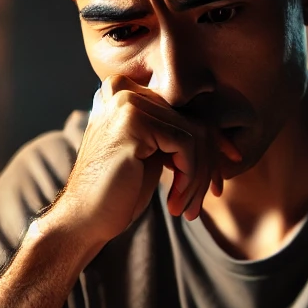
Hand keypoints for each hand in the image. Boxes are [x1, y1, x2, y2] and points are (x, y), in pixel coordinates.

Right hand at [48, 76, 241, 245]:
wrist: (85, 218)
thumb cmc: (120, 190)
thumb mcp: (153, 154)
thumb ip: (177, 135)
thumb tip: (222, 137)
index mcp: (126, 92)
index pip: (186, 112)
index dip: (213, 143)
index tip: (223, 173)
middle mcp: (124, 89)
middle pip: (194, 122)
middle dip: (208, 166)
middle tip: (207, 198)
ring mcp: (127, 102)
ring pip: (196, 135)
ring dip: (199, 178)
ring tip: (187, 207)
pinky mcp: (134, 122)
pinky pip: (187, 146)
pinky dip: (189, 178)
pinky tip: (174, 201)